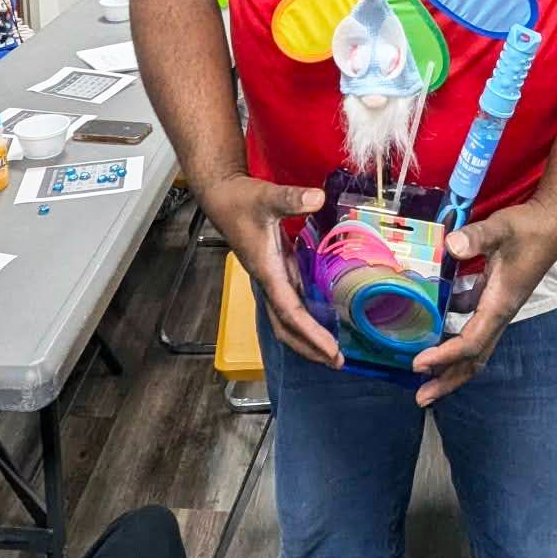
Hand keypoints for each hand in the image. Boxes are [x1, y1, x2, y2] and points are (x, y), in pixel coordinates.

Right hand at [200, 174, 341, 368]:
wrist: (220, 195)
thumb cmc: (239, 200)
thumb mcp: (267, 197)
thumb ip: (291, 198)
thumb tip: (317, 198)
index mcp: (266, 271)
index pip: (290, 313)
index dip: (310, 335)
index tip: (331, 351)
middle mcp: (268, 280)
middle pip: (286, 326)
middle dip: (309, 347)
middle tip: (336, 362)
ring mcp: (270, 276)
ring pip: (287, 316)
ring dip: (307, 335)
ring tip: (331, 348)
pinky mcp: (274, 267)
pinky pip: (290, 300)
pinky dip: (306, 314)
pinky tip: (322, 315)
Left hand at [411, 202, 556, 406]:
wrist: (554, 223)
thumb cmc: (530, 228)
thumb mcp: (501, 229)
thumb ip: (477, 237)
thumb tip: (450, 245)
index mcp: (500, 305)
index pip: (470, 342)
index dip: (444, 356)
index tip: (417, 364)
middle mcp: (500, 313)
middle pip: (474, 358)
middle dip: (448, 380)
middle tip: (421, 398)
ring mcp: (498, 307)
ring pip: (474, 345)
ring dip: (450, 361)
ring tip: (423, 372)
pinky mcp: (496, 296)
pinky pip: (473, 324)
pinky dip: (453, 331)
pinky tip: (433, 322)